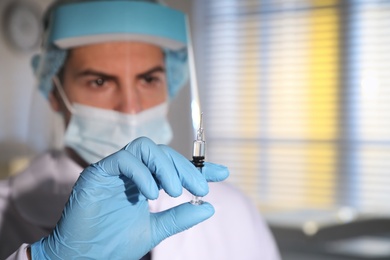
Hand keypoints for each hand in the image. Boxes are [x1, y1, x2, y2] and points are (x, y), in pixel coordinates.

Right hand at [30, 137, 228, 258]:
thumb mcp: (154, 230)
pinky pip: (124, 160)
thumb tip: (209, 208)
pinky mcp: (97, 173)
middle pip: (162, 153)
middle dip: (184, 169)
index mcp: (144, 182)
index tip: (223, 172)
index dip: (198, 167)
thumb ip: (179, 218)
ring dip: (164, 166)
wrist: (82, 257)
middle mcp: (131, 171)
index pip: (174, 166)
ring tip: (172, 192)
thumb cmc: (113, 244)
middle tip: (198, 189)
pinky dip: (142, 173)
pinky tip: (150, 194)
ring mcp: (114, 170)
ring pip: (144, 148)